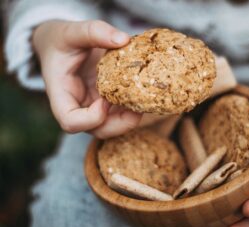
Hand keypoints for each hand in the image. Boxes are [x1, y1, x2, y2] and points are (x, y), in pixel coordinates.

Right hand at [32, 20, 141, 137]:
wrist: (60, 45)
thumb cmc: (61, 41)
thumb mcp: (71, 31)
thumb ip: (93, 31)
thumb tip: (123, 39)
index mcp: (61, 95)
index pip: (71, 122)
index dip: (91, 118)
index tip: (105, 100)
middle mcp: (78, 107)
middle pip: (98, 130)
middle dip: (121, 124)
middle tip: (138, 107)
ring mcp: (93, 107)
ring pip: (113, 126)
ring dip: (131, 118)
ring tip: (145, 99)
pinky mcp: (106, 101)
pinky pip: (121, 112)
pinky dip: (134, 107)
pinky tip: (144, 92)